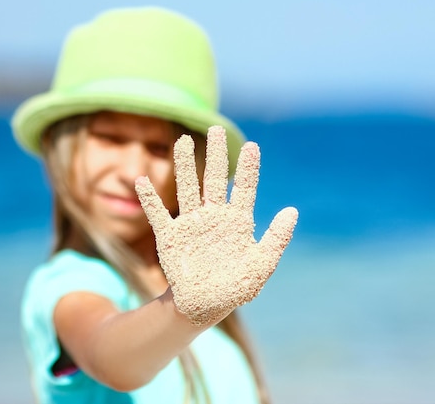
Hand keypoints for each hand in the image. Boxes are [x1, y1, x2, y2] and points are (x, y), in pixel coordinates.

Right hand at [135, 126, 297, 325]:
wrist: (204, 306)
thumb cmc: (235, 287)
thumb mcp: (261, 265)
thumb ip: (275, 238)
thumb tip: (292, 210)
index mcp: (237, 221)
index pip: (243, 188)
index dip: (247, 168)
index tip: (252, 146)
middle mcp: (213, 217)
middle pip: (213, 179)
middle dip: (215, 155)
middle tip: (215, 130)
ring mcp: (191, 224)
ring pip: (187, 188)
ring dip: (184, 165)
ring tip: (182, 140)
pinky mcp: (170, 237)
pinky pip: (158, 214)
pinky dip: (150, 198)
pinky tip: (142, 181)